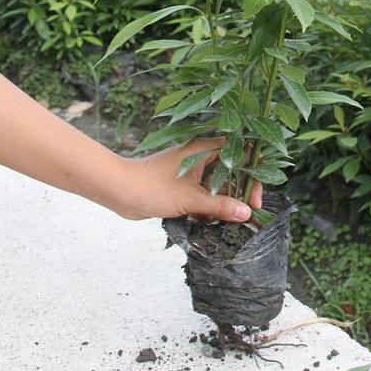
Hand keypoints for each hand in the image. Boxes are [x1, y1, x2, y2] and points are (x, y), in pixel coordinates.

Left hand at [111, 137, 263, 221]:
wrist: (117, 190)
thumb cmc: (151, 186)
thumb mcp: (191, 199)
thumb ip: (220, 206)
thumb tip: (246, 213)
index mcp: (204, 149)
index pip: (241, 155)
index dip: (252, 175)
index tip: (253, 199)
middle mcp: (199, 157)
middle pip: (231, 172)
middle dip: (238, 194)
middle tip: (244, 214)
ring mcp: (190, 171)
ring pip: (217, 186)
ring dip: (222, 203)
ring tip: (226, 221)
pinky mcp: (181, 185)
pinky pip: (203, 195)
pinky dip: (207, 208)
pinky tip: (207, 221)